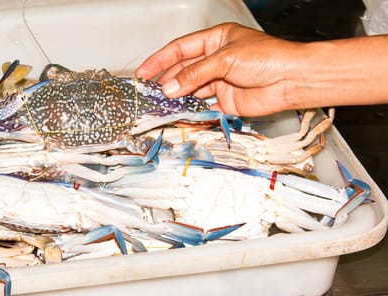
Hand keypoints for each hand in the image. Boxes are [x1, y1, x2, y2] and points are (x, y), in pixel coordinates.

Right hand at [135, 23, 303, 115]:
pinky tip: (179, 114)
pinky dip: (191, 111)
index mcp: (216, 40)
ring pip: (191, 90)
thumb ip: (194, 74)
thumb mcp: (224, 59)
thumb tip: (169, 88)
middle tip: (149, 93)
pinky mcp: (226, 101)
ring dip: (177, 97)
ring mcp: (221, 81)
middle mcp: (216, 60)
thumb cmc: (268, 58)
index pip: (180, 49)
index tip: (143, 72)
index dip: (160, 60)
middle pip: (183, 70)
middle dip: (167, 81)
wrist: (292, 80)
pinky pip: (203, 107)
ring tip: (161, 105)